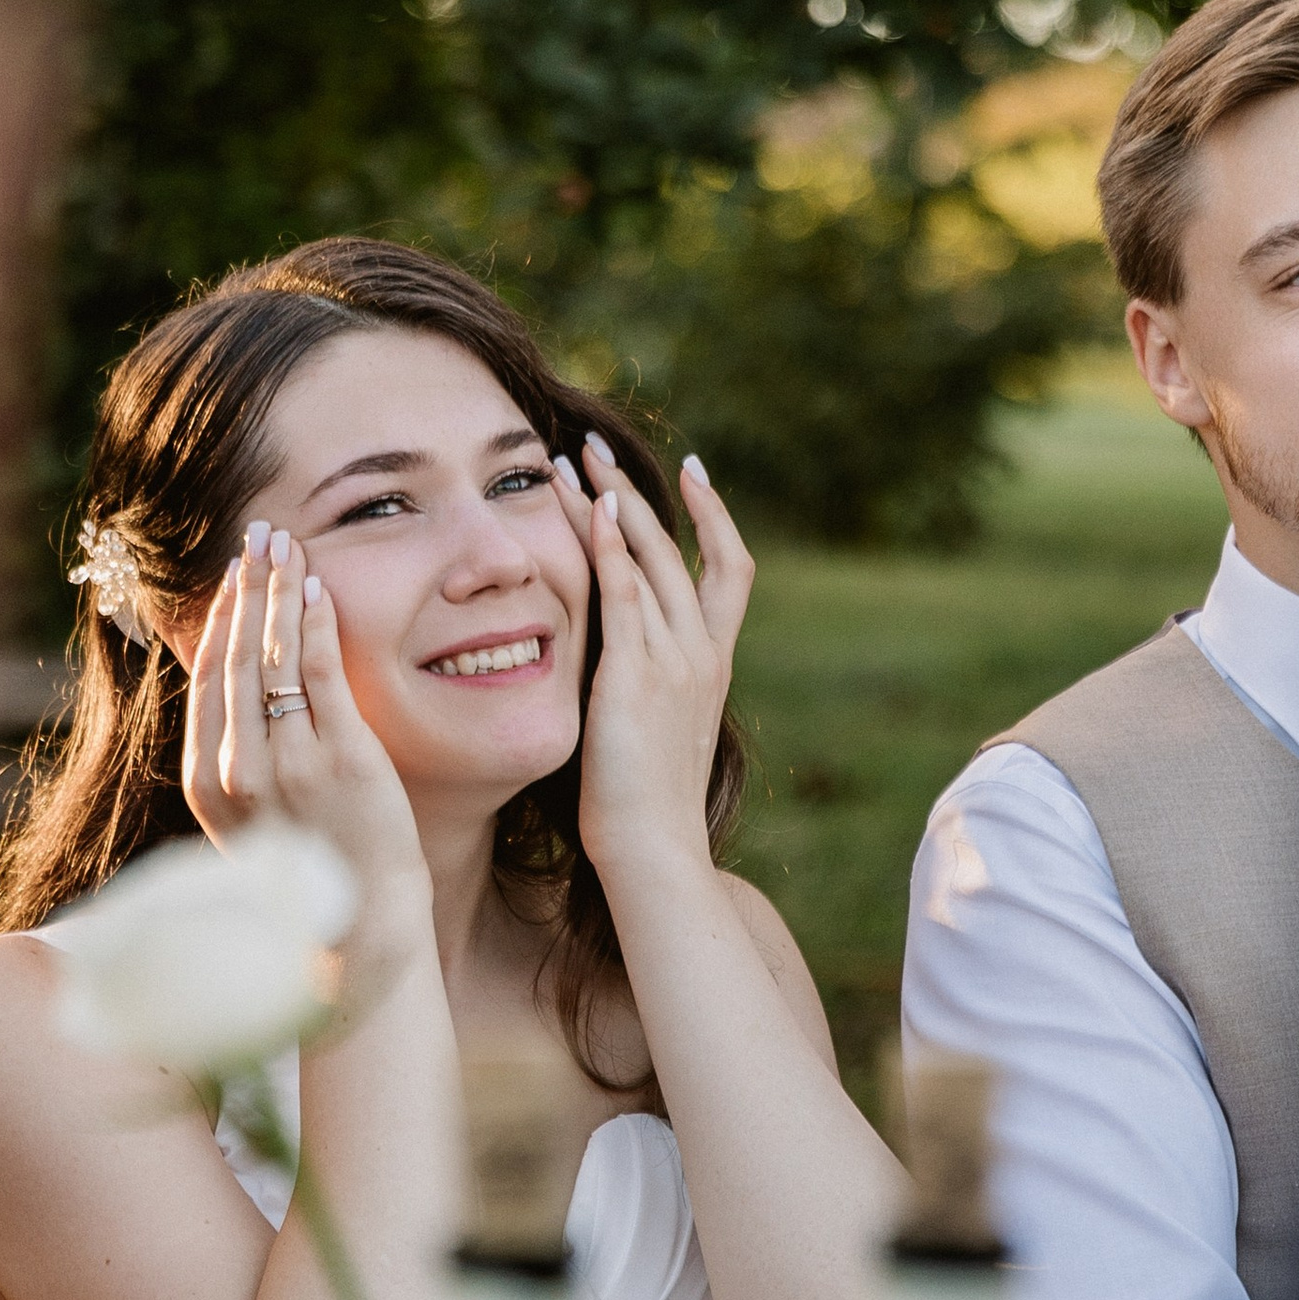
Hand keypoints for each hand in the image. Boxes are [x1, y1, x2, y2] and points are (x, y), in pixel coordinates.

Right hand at [178, 527, 428, 933]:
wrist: (358, 930)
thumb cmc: (315, 871)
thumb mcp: (255, 816)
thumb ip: (241, 758)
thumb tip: (240, 693)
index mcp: (206, 784)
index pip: (206, 680)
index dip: (218, 620)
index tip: (233, 576)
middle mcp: (236, 770)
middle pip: (233, 657)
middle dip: (245, 587)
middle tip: (257, 536)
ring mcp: (286, 764)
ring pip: (270, 657)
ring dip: (278, 591)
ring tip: (286, 545)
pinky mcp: (339, 759)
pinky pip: (319, 675)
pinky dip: (313, 624)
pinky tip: (317, 589)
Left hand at [549, 436, 753, 889]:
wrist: (654, 851)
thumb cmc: (646, 810)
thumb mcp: (657, 735)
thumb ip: (648, 691)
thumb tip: (624, 676)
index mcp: (714, 664)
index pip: (730, 570)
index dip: (715, 515)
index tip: (692, 468)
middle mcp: (703, 653)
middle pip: (683, 548)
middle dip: (636, 492)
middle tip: (594, 448)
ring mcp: (674, 662)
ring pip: (649, 558)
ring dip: (607, 503)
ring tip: (568, 462)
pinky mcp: (635, 676)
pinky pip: (625, 592)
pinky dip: (608, 545)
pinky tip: (586, 508)